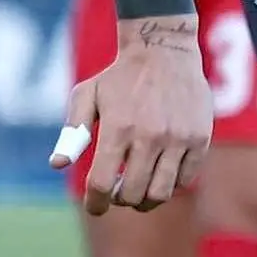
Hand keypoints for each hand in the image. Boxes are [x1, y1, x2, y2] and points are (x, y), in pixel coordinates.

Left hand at [56, 14, 211, 213]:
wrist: (164, 49)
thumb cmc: (119, 76)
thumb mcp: (87, 95)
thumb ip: (72, 132)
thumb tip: (57, 165)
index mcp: (118, 127)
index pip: (102, 183)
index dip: (95, 203)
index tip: (95, 206)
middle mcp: (149, 136)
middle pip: (132, 194)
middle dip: (119, 200)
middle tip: (116, 191)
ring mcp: (178, 139)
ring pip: (160, 193)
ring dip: (145, 199)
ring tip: (137, 188)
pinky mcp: (199, 139)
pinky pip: (185, 180)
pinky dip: (170, 184)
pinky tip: (159, 171)